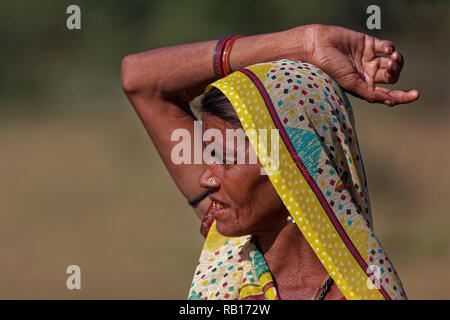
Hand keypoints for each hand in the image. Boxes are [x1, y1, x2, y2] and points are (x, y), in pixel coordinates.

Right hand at [300, 24, 418, 105]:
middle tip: (389, 67)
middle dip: (395, 73)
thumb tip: (391, 100)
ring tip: (392, 58)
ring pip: (392, 62)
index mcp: (363, 88)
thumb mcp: (351, 84)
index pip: (387, 95)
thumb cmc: (330, 69)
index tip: (415, 95)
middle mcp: (367, 74)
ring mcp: (369, 59)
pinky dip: (390, 48)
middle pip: (392, 77)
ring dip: (397, 61)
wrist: (317, 47)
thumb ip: (370, 92)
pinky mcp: (369, 44)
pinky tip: (386, 49)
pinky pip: (387, 47)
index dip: (402, 96)